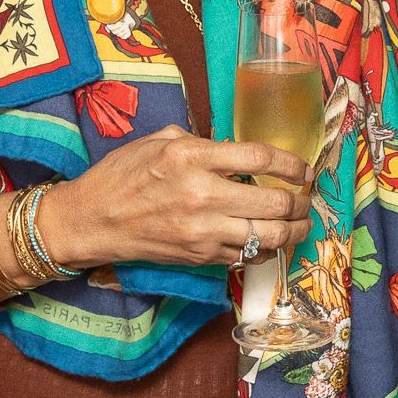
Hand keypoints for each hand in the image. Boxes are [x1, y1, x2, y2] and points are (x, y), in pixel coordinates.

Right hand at [37, 130, 313, 272]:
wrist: (92, 220)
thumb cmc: (122, 174)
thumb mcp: (160, 140)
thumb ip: (204, 143)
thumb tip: (238, 151)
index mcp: (192, 157)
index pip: (260, 159)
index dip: (291, 164)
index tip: (303, 170)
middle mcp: (201, 195)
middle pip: (274, 203)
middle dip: (300, 202)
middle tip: (305, 198)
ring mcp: (202, 231)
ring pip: (269, 237)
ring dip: (293, 230)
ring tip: (299, 223)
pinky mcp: (200, 257)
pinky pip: (248, 256)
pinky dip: (267, 249)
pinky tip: (270, 239)